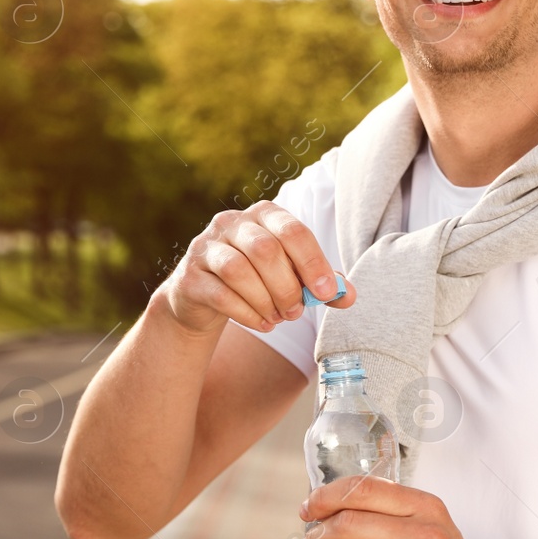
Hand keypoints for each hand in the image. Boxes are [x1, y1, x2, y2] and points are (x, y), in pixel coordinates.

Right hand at [158, 201, 354, 334]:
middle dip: (286, 287)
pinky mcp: (189, 276)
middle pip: (265, 250)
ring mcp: (206, 247)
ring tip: (278, 318)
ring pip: (239, 271)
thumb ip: (320, 283)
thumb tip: (347, 296)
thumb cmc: (257, 280)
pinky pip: (220, 294)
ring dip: (265, 301)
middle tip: (296, 311)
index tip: (325, 292)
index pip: (293, 230)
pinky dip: (246, 314)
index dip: (312, 262)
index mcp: (264, 214)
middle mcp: (232, 223)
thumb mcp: (291, 275)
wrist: (203, 296)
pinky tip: (262, 324)